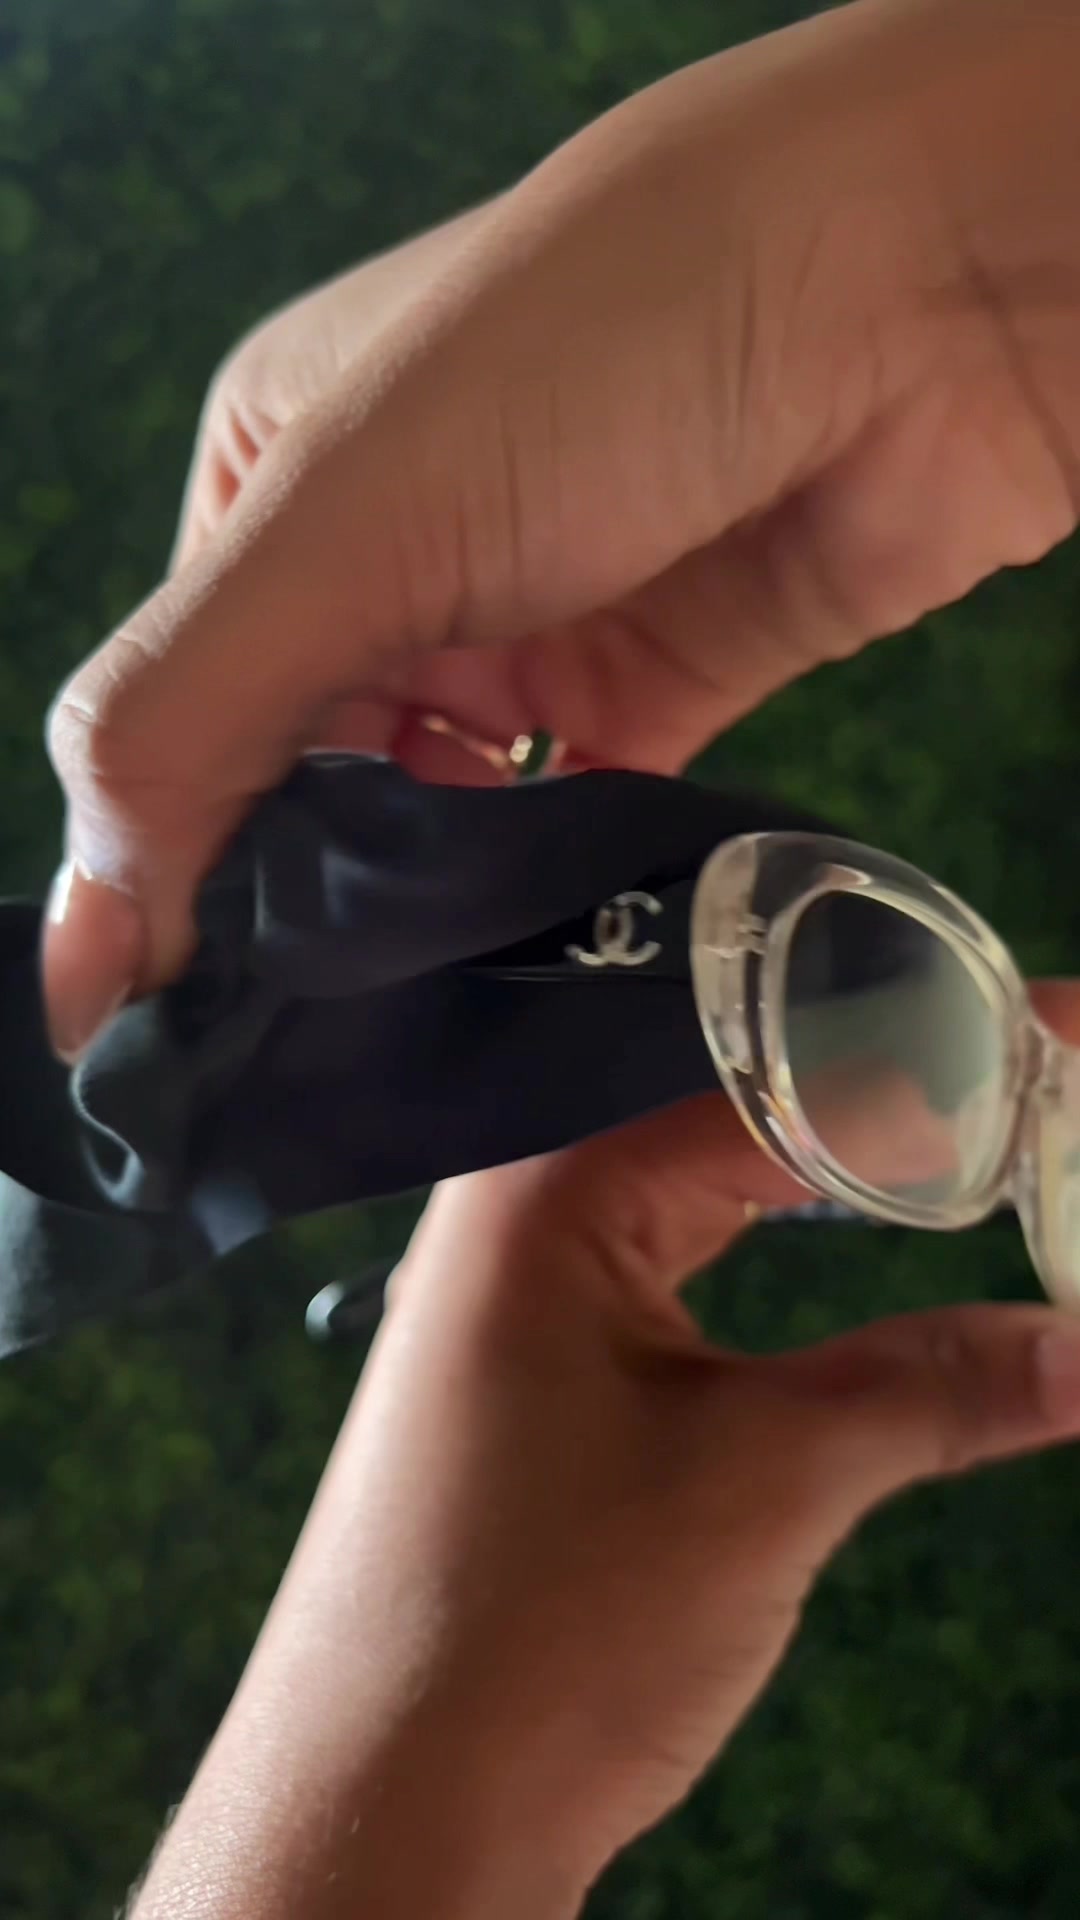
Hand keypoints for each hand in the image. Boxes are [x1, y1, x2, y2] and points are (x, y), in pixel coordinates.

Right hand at [45, 0, 1079, 1056]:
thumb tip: (80, 962)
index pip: (186, 712)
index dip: (179, 862)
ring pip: (442, 812)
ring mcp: (533, 620)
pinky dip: (548, 890)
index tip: (191, 1019)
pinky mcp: (662, 681)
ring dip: (425, 913)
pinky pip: (572, 817)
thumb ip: (185, 728)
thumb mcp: (340, 521)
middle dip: (305, 901)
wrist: (918, 291)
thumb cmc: (587, 364)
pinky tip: (522, 981)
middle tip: (297, 1060)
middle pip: (309, 774)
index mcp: (275, 485)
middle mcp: (394, 555)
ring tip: (397, 1047)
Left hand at [129, 1090, 1079, 1919]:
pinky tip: (855, 1213)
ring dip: (844, 1160)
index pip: (774, 1076)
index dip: (935, 1053)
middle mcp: (520, 1199)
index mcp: (549, 1183)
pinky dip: (781, 1228)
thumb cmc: (548, 1629)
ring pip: (710, 1171)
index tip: (1058, 1032)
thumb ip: (932, 1389)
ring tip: (981, 1135)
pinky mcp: (538, 1356)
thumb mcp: (763, 1486)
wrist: (386, 1810)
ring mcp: (520, 1279)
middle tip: (1042, 1074)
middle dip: (897, 1088)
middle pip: (737, 1101)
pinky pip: (680, 1244)